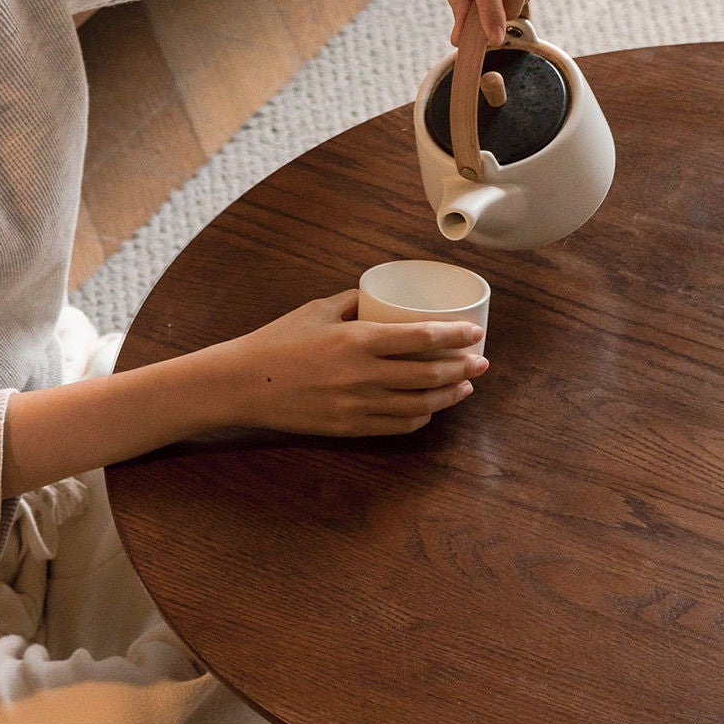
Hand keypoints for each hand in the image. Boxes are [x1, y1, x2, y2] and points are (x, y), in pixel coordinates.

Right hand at [195, 291, 486, 436]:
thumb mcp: (318, 310)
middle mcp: (363, 375)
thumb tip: (384, 294)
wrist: (241, 385)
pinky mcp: (349, 428)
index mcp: (357, 340)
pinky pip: (397, 426)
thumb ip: (355, 301)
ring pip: (420, 404)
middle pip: (429, 374)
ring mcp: (358, 406)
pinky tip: (430, 408)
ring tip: (466, 385)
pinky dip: (421, 417)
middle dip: (464, 368)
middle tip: (482, 361)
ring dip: (450, 395)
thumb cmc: (277, 341)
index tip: (476, 332)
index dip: (456, 336)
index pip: (422, 338)